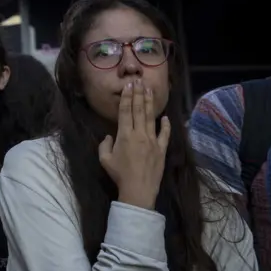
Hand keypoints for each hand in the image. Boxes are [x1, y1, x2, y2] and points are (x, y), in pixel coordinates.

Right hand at [98, 80, 169, 209]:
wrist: (138, 190)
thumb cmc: (119, 175)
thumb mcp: (104, 160)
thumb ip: (104, 145)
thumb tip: (109, 136)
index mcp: (124, 135)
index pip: (125, 112)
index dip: (126, 97)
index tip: (128, 86)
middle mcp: (139, 134)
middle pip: (139, 110)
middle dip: (138, 94)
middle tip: (138, 81)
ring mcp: (152, 141)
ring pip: (151, 118)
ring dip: (150, 103)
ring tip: (149, 90)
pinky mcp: (161, 149)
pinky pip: (164, 134)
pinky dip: (166, 125)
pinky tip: (165, 117)